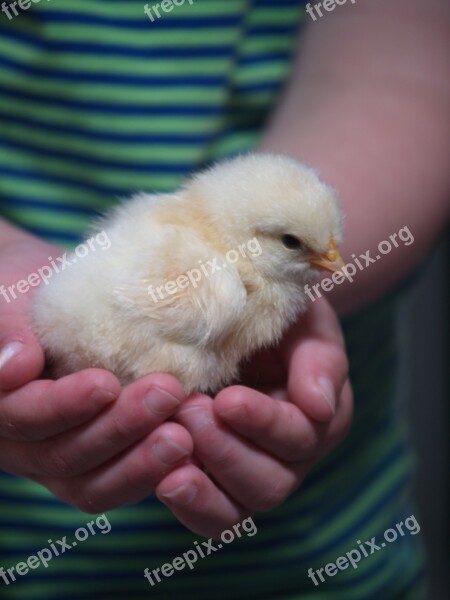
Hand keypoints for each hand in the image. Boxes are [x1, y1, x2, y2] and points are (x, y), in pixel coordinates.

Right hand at [0, 238, 192, 510]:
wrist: (46, 298)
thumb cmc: (20, 290)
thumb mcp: (7, 298)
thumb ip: (6, 331)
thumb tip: (15, 369)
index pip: (23, 417)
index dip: (63, 407)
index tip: (105, 383)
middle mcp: (23, 443)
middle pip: (65, 455)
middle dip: (120, 428)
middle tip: (169, 393)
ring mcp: (59, 456)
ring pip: (94, 481)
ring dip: (142, 460)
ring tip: (185, 434)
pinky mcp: (97, 458)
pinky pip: (120, 479)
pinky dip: (154, 470)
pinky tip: (192, 448)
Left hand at [157, 298, 351, 537]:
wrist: (246, 317)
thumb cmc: (280, 316)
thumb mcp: (308, 323)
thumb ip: (319, 359)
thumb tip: (318, 406)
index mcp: (319, 418)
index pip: (299, 437)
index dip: (263, 423)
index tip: (226, 400)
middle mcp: (290, 457)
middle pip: (268, 485)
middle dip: (226, 452)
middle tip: (189, 411)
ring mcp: (251, 472)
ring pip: (236, 509)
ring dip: (202, 483)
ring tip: (169, 441)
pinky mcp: (215, 478)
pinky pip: (208, 514)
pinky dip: (186, 502)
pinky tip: (162, 476)